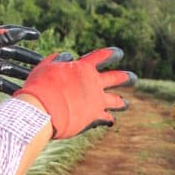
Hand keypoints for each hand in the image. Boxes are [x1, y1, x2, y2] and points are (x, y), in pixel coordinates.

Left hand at [0, 25, 41, 93]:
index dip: (24, 33)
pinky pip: (4, 84)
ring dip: (24, 74)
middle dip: (29, 58)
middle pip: (15, 54)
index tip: (38, 35)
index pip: (10, 33)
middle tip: (44, 63)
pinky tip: (24, 93)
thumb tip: (18, 32)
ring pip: (12, 70)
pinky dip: (13, 88)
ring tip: (37, 79)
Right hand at [13, 48, 135, 139]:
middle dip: (126, 78)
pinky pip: (108, 118)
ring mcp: (97, 101)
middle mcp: (95, 83)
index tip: (119, 53)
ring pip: (117, 101)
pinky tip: (112, 121)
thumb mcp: (46, 67)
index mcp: (84, 68)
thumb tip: (67, 57)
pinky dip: (110, 119)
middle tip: (133, 79)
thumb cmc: (40, 87)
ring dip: (122, 102)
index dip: (112, 54)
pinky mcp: (95, 117)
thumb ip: (58, 60)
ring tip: (126, 103)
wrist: (42, 111)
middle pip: (117, 78)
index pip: (103, 56)